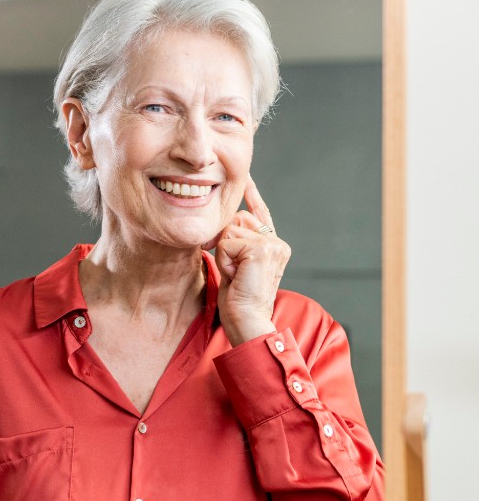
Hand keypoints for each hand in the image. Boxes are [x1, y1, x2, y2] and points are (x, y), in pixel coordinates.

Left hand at [214, 178, 290, 346]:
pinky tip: (236, 276)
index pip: (260, 213)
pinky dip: (224, 260)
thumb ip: (236, 245)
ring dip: (224, 254)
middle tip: (233, 270)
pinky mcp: (262, 249)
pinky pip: (227, 242)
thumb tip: (223, 225)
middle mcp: (277, 243)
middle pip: (237, 218)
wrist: (248, 323)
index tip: (247, 177)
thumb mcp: (236, 267)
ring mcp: (272, 245)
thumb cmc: (238, 301)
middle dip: (225, 241)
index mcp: (273, 246)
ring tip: (236, 275)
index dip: (251, 194)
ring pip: (230, 230)